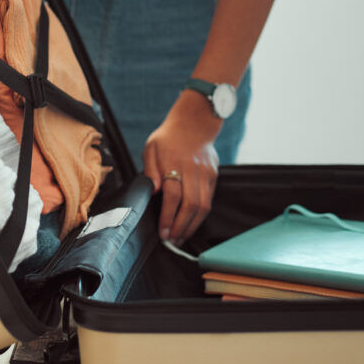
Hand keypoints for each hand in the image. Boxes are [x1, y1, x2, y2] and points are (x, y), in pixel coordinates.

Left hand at [142, 90, 221, 244]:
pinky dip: (200, 215)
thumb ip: (150, 170)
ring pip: (203, 206)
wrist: (195, 122)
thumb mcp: (151, 148)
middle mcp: (193, 169)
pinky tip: (191, 224)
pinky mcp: (213, 176)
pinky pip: (209, 200)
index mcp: (175, 162)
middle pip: (191, 204)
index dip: (168, 216)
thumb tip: (152, 190)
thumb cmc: (168, 137)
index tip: (162, 231)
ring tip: (181, 238)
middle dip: (181, 226)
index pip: (173, 195)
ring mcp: (206, 173)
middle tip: (171, 241)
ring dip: (192, 225)